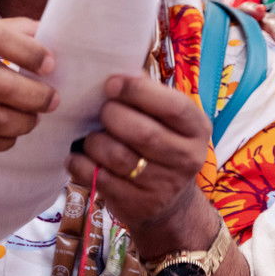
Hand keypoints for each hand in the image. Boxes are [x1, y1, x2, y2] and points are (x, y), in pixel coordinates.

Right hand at [0, 13, 57, 153]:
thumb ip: (1, 30)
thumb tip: (49, 31)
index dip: (30, 53)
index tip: (51, 65)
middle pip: (1, 86)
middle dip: (36, 97)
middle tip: (52, 100)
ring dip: (25, 122)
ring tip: (33, 118)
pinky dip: (5, 140)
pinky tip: (10, 132)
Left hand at [67, 75, 215, 255]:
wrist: (170, 203)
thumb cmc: (161, 145)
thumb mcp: (167, 121)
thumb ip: (148, 95)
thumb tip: (116, 71)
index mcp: (196, 129)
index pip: (173, 107)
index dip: (139, 92)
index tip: (111, 84)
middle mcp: (186, 158)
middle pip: (144, 133)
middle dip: (112, 116)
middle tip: (101, 112)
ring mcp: (163, 185)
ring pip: (118, 157)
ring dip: (95, 142)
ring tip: (91, 136)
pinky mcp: (138, 204)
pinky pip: (99, 179)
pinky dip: (81, 164)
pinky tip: (78, 156)